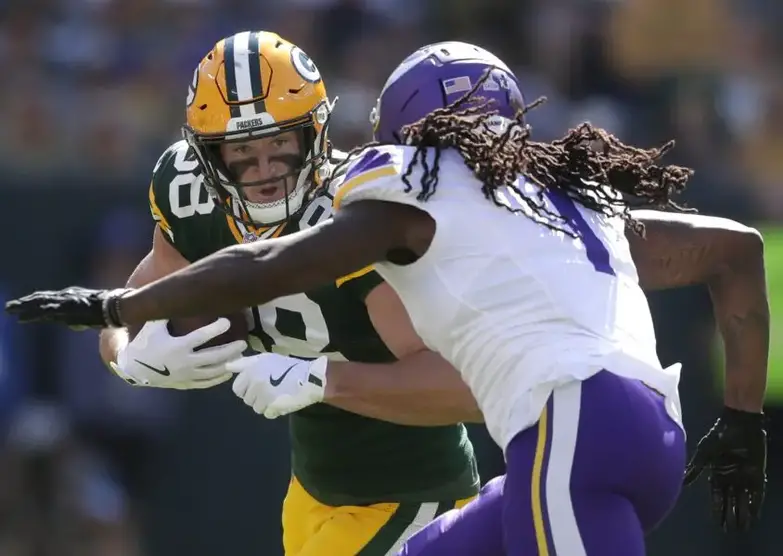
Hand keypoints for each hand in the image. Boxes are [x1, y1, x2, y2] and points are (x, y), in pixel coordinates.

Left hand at [5, 286, 123, 327]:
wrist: (118, 307)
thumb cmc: (110, 311)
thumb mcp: (91, 314)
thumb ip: (79, 318)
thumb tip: (73, 325)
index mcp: (72, 297)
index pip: (49, 299)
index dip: (35, 303)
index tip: (22, 307)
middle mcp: (67, 296)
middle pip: (41, 299)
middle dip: (24, 303)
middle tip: (9, 308)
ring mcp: (66, 301)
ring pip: (40, 303)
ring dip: (24, 307)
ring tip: (10, 310)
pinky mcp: (67, 308)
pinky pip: (47, 311)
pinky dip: (34, 314)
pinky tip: (23, 318)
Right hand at [111, 319, 246, 389]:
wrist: (135, 369)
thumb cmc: (145, 344)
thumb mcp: (153, 326)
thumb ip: (166, 312)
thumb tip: (176, 291)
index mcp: (176, 346)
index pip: (200, 337)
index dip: (215, 329)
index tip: (227, 321)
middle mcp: (183, 362)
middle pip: (213, 357)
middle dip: (230, 349)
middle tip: (243, 342)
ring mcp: (186, 375)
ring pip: (213, 371)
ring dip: (229, 363)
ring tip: (240, 355)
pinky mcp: (186, 384)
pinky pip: (206, 382)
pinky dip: (219, 377)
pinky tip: (229, 370)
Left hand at [228, 353, 327, 417]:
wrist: (310, 378)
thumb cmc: (287, 366)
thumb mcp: (265, 359)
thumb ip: (245, 363)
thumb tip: (227, 366)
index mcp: (251, 371)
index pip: (237, 389)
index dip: (247, 388)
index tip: (258, 385)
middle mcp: (255, 384)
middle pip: (247, 400)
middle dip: (256, 397)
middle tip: (269, 390)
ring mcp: (264, 397)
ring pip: (256, 408)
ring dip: (265, 404)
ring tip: (277, 395)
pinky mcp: (273, 407)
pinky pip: (267, 414)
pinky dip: (274, 411)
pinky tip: (282, 402)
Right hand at [684, 407, 766, 530]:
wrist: (738, 424)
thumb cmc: (719, 436)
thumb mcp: (704, 453)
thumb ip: (695, 469)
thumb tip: (681, 482)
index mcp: (717, 473)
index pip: (716, 496)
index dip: (717, 509)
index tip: (718, 523)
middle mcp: (730, 478)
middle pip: (730, 501)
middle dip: (730, 515)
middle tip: (730, 530)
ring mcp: (744, 476)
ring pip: (743, 499)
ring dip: (743, 513)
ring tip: (743, 527)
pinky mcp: (757, 473)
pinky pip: (757, 492)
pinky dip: (756, 503)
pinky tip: (756, 514)